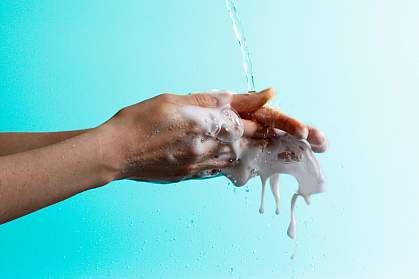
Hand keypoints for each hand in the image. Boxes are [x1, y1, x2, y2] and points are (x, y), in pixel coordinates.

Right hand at [98, 88, 326, 182]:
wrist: (115, 152)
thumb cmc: (141, 120)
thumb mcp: (179, 99)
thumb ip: (221, 99)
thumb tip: (261, 94)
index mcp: (208, 123)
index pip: (254, 121)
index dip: (279, 122)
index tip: (301, 127)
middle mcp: (209, 147)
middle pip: (254, 143)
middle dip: (280, 142)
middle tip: (305, 141)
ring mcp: (201, 165)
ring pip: (242, 159)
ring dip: (262, 153)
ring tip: (282, 151)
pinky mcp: (192, 175)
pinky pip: (222, 170)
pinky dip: (236, 162)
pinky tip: (243, 159)